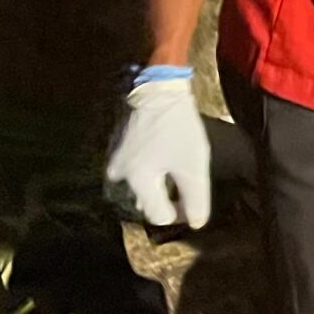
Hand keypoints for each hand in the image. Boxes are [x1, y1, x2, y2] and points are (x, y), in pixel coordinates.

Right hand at [106, 74, 210, 229]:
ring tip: (177, 168)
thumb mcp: (193, 165)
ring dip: (161, 184)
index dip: (181, 211)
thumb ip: (196, 199)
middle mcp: (121, 176)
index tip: (194, 196)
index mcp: (138, 182)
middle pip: (150, 201)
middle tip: (188, 180)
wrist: (159, 89)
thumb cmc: (177, 127)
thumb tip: (195, 223)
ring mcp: (117, 161)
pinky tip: (165, 157)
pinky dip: (152, 170)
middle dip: (170, 197)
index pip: (160, 215)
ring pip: (143, 186)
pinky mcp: (119, 149)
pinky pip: (137, 170)